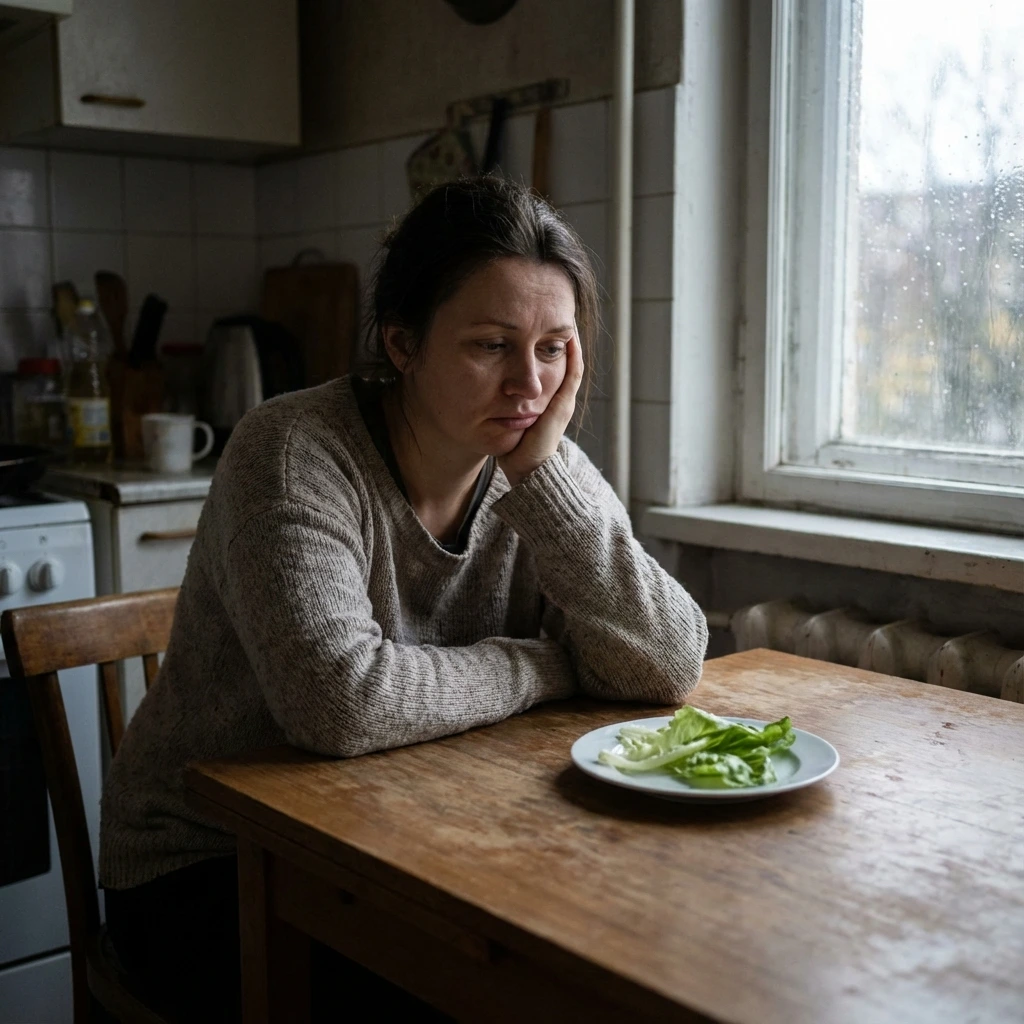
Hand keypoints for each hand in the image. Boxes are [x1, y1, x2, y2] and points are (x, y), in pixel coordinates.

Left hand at [498, 325, 583, 487]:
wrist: (526, 470)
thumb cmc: (512, 449)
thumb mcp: (501, 417)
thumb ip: (494, 401)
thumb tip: (467, 382)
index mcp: (544, 400)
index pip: (547, 365)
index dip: (542, 344)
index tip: (531, 324)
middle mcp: (557, 398)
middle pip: (560, 360)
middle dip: (554, 336)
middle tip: (550, 312)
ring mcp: (563, 400)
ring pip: (570, 362)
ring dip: (567, 340)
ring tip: (563, 316)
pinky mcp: (564, 404)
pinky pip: (573, 372)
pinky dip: (573, 352)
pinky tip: (568, 334)